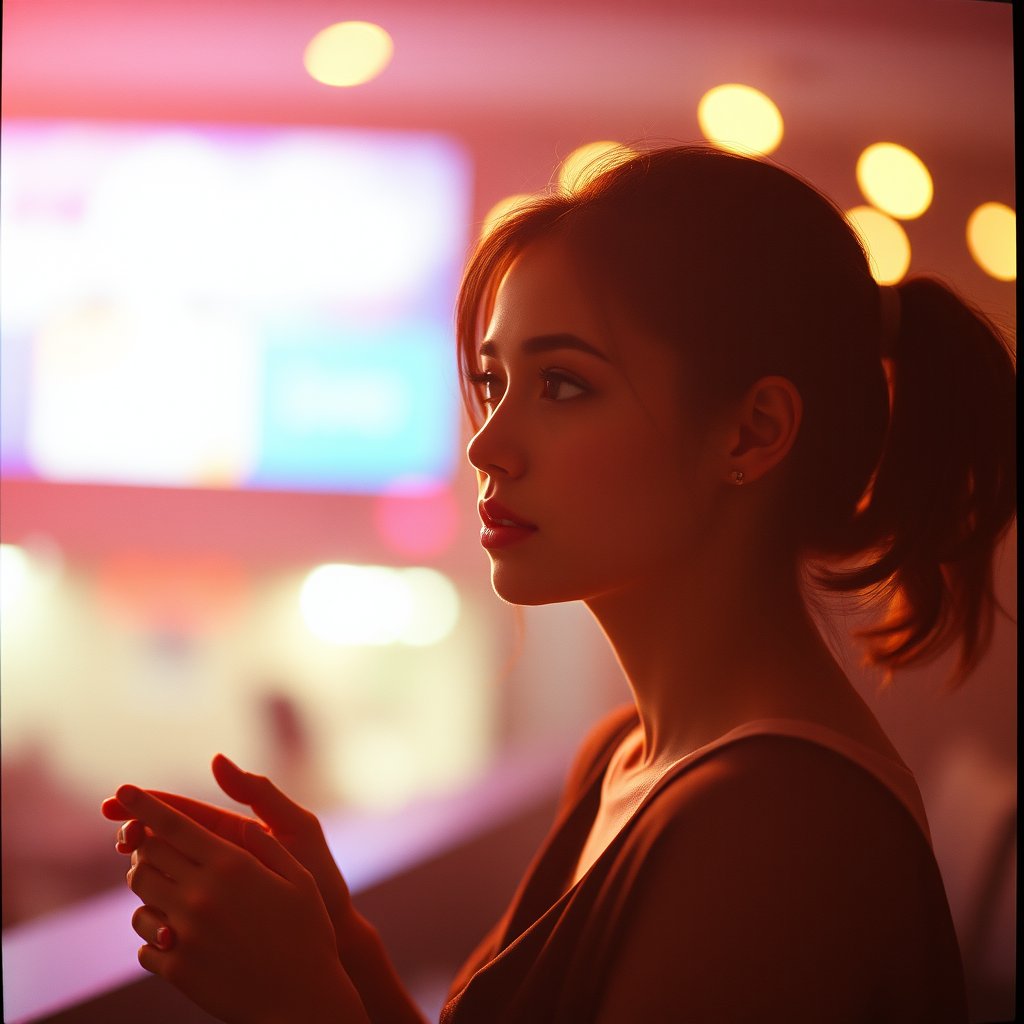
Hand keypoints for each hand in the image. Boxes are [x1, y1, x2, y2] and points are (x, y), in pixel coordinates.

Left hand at [113, 785, 369, 1023]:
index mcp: (232, 865)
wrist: (302, 1001)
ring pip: (140, 897)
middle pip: (147, 857)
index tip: (121, 792)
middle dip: (144, 847)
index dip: (144, 804)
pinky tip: (178, 933)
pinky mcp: (177, 969)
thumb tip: (239, 824)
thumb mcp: (299, 876)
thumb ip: (262, 843)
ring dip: (148, 887)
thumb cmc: (308, 931)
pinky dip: (155, 932)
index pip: (173, 825)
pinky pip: (143, 942)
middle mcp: (202, 895)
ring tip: (170, 889)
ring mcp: (185, 935)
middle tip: (153, 846)